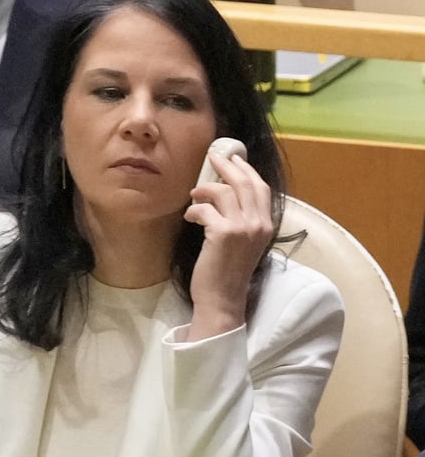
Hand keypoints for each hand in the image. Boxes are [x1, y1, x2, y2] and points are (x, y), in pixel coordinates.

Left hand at [184, 153, 272, 340]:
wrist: (223, 299)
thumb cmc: (229, 271)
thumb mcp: (244, 242)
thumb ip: (242, 219)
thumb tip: (226, 194)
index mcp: (267, 225)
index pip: (261, 187)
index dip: (246, 169)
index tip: (233, 158)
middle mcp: (259, 223)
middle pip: (245, 182)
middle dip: (227, 166)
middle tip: (212, 158)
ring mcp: (242, 228)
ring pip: (223, 192)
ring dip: (204, 189)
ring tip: (194, 196)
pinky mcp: (223, 234)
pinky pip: (205, 209)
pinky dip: (193, 210)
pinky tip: (189, 218)